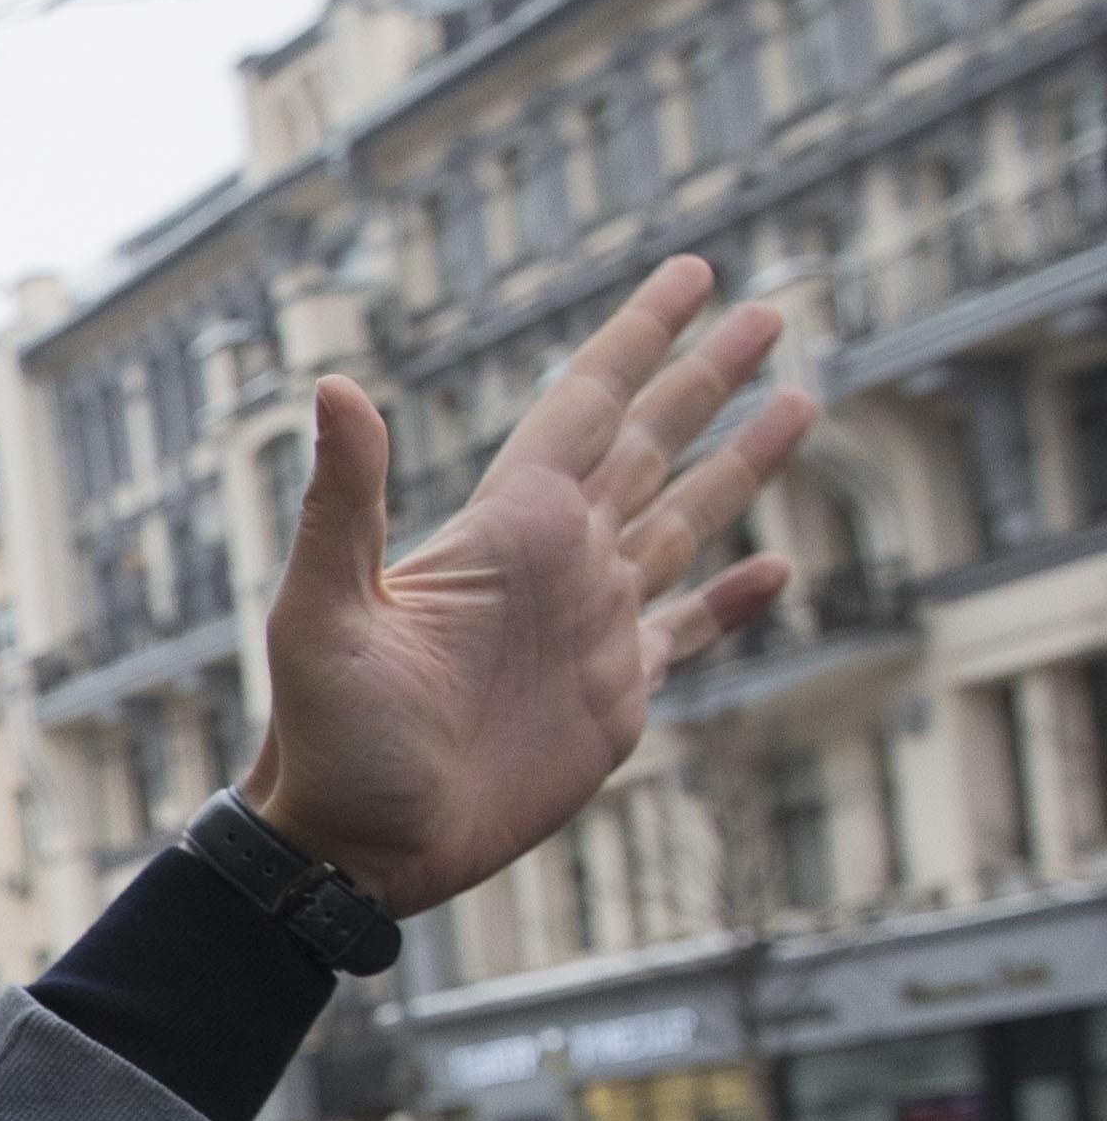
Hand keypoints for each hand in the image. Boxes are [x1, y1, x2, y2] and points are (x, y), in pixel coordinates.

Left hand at [242, 253, 810, 915]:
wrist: (356, 847)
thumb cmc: (325, 738)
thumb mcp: (322, 612)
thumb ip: (342, 502)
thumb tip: (334, 386)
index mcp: (505, 528)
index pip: (587, 404)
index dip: (639, 336)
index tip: (691, 273)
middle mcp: (557, 562)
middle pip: (651, 443)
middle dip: (707, 378)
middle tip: (769, 310)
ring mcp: (590, 626)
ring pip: (684, 520)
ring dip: (740, 464)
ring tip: (798, 402)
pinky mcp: (614, 695)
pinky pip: (689, 632)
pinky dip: (734, 601)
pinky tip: (777, 568)